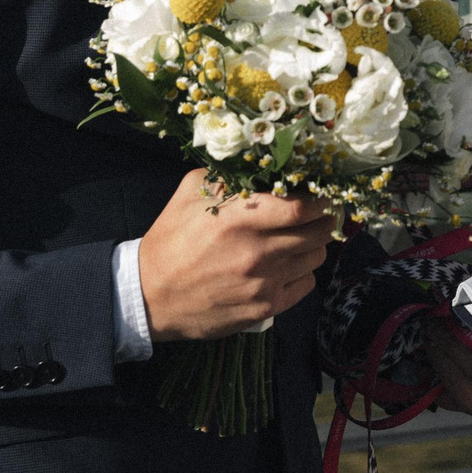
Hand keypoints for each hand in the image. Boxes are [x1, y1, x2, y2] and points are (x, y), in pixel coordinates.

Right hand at [137, 170, 336, 341]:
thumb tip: (263, 165)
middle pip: (319, 232)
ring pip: (316, 258)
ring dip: (313, 246)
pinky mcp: (265, 308)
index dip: (321, 200)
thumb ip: (228, 176)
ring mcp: (263, 283)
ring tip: (297, 240)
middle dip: (324, 220)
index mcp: (239, 219)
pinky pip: (306, 285)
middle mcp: (257, 251)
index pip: (303, 207)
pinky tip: (286, 267)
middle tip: (319, 215)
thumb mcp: (190, 194)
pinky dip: (302, 273)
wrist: (147, 296)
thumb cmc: (171, 240)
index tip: (323, 195)